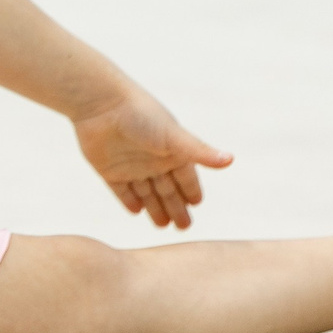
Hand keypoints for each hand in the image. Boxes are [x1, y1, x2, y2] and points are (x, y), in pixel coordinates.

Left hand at [73, 90, 233, 229]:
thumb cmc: (142, 116)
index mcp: (171, 150)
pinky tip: (136, 211)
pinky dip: (129, 200)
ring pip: (146, 193)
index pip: (185, 176)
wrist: (101, 104)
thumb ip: (200, 151)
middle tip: (184, 227)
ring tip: (163, 225)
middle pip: (167, 189)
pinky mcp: (109, 169)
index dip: (191, 190)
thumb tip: (231, 160)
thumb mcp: (174, 137)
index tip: (197, 204)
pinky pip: (122, 190)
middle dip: (176, 207)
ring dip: (155, 208)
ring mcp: (130, 165)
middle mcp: (152, 159)